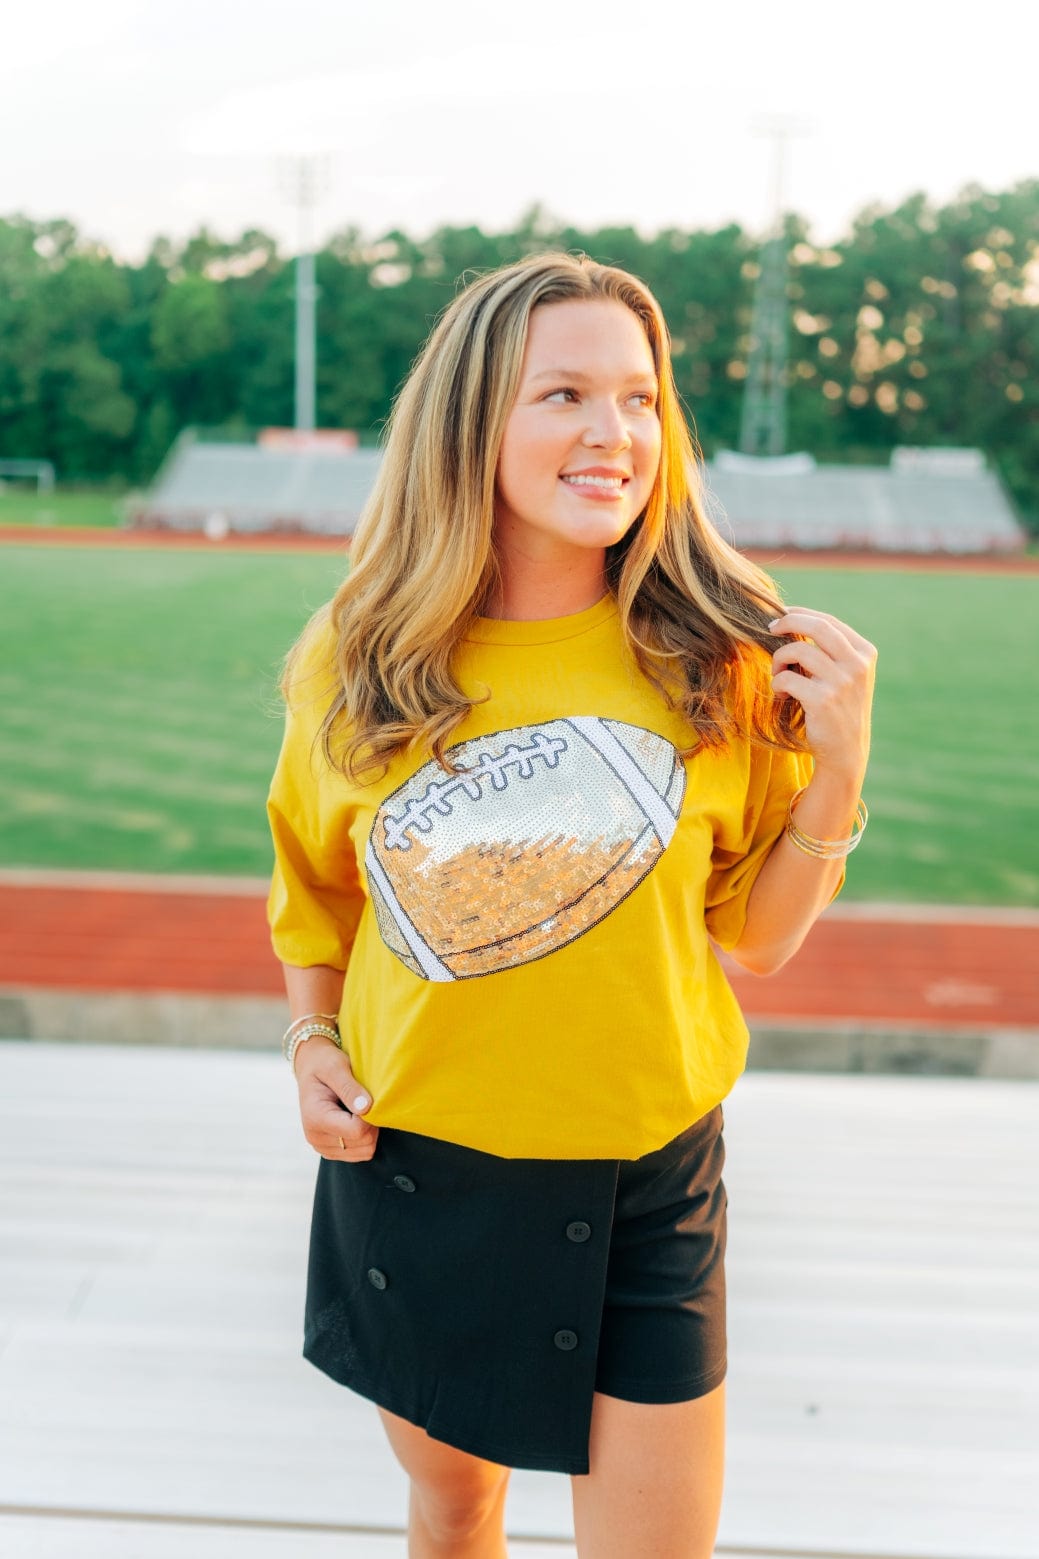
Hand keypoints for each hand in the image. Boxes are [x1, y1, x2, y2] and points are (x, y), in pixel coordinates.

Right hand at [293, 1036, 378, 1161]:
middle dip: (372, 1123)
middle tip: (364, 1101)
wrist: (311, 1068)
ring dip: (369, 1131)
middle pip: (363, 1143)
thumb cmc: (324, 1063)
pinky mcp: (330, 1150)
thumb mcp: (336, 1067)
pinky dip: (364, 1138)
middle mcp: (315, 1137)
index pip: (357, 1131)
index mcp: (315, 1118)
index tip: (367, 1098)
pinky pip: (360, 1153)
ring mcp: (322, 1147)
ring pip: (365, 1151)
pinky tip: (356, 1120)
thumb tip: (366, 1108)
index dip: (370, 1116)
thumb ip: (349, 1087)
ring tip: (359, 1110)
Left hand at [769, 608, 876, 782]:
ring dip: (779, 659)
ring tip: (778, 674)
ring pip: (798, 650)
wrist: (845, 751)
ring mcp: (842, 682)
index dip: (801, 614)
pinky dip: (777, 683)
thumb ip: (829, 651)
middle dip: (787, 622)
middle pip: (817, 627)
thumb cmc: (839, 708)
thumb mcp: (846, 675)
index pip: (829, 621)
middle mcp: (857, 664)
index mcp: (865, 653)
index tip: (782, 616)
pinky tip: (782, 694)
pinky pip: (787, 677)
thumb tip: (791, 621)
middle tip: (769, 628)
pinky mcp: (823, 700)